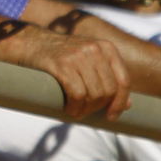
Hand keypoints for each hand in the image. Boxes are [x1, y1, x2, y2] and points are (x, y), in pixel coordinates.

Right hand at [4, 27, 132, 120]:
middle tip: (86, 112)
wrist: (31, 43)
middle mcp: (95, 49)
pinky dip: (75, 107)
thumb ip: (109, 79)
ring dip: (85, 110)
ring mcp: (78, 56)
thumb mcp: (90, 61)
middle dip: (99, 107)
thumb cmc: (62, 55)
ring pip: (94, 94)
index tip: (112, 117)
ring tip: (77, 111)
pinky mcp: (62, 64)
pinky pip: (77, 94)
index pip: (124, 82)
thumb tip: (129, 104)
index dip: (120, 103)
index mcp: (106, 48)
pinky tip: (69, 109)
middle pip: (108, 91)